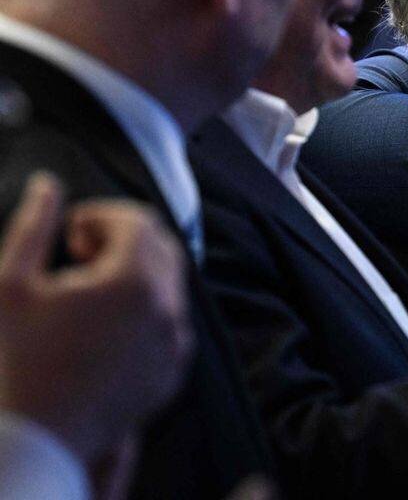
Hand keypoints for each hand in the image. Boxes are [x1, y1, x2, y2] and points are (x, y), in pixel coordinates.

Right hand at [0, 173, 193, 462]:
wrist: (36, 438)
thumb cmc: (15, 360)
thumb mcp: (10, 285)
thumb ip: (33, 225)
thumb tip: (48, 184)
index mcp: (135, 280)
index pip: (136, 220)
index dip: (100, 216)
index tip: (68, 235)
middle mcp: (168, 307)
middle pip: (161, 246)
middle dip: (122, 239)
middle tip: (78, 258)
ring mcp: (176, 341)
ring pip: (169, 283)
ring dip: (135, 273)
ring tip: (86, 294)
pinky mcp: (174, 369)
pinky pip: (171, 322)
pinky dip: (146, 309)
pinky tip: (103, 326)